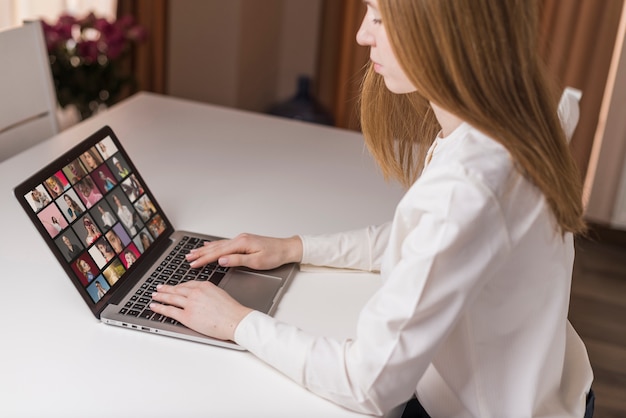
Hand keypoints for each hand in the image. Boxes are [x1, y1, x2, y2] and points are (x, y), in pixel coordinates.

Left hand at [150, 281, 251, 340]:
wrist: (235, 320)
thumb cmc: (232, 311)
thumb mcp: (220, 294)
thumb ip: (208, 293)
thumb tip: (202, 298)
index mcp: (205, 285)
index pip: (187, 284)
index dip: (178, 286)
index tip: (174, 286)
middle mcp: (195, 292)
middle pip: (177, 289)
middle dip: (166, 289)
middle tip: (158, 288)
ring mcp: (190, 304)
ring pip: (171, 298)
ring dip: (160, 296)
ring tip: (154, 296)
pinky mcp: (187, 316)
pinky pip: (170, 310)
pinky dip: (160, 308)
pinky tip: (155, 306)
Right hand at [186, 233, 301, 270]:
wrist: (287, 248)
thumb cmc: (275, 255)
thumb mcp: (256, 261)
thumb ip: (237, 260)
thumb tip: (222, 260)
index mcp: (241, 243)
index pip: (218, 252)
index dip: (204, 259)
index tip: (193, 263)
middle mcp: (239, 239)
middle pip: (216, 248)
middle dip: (200, 254)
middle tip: (187, 258)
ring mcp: (241, 239)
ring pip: (219, 245)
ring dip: (205, 250)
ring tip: (193, 252)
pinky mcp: (244, 242)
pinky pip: (225, 244)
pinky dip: (214, 246)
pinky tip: (209, 246)